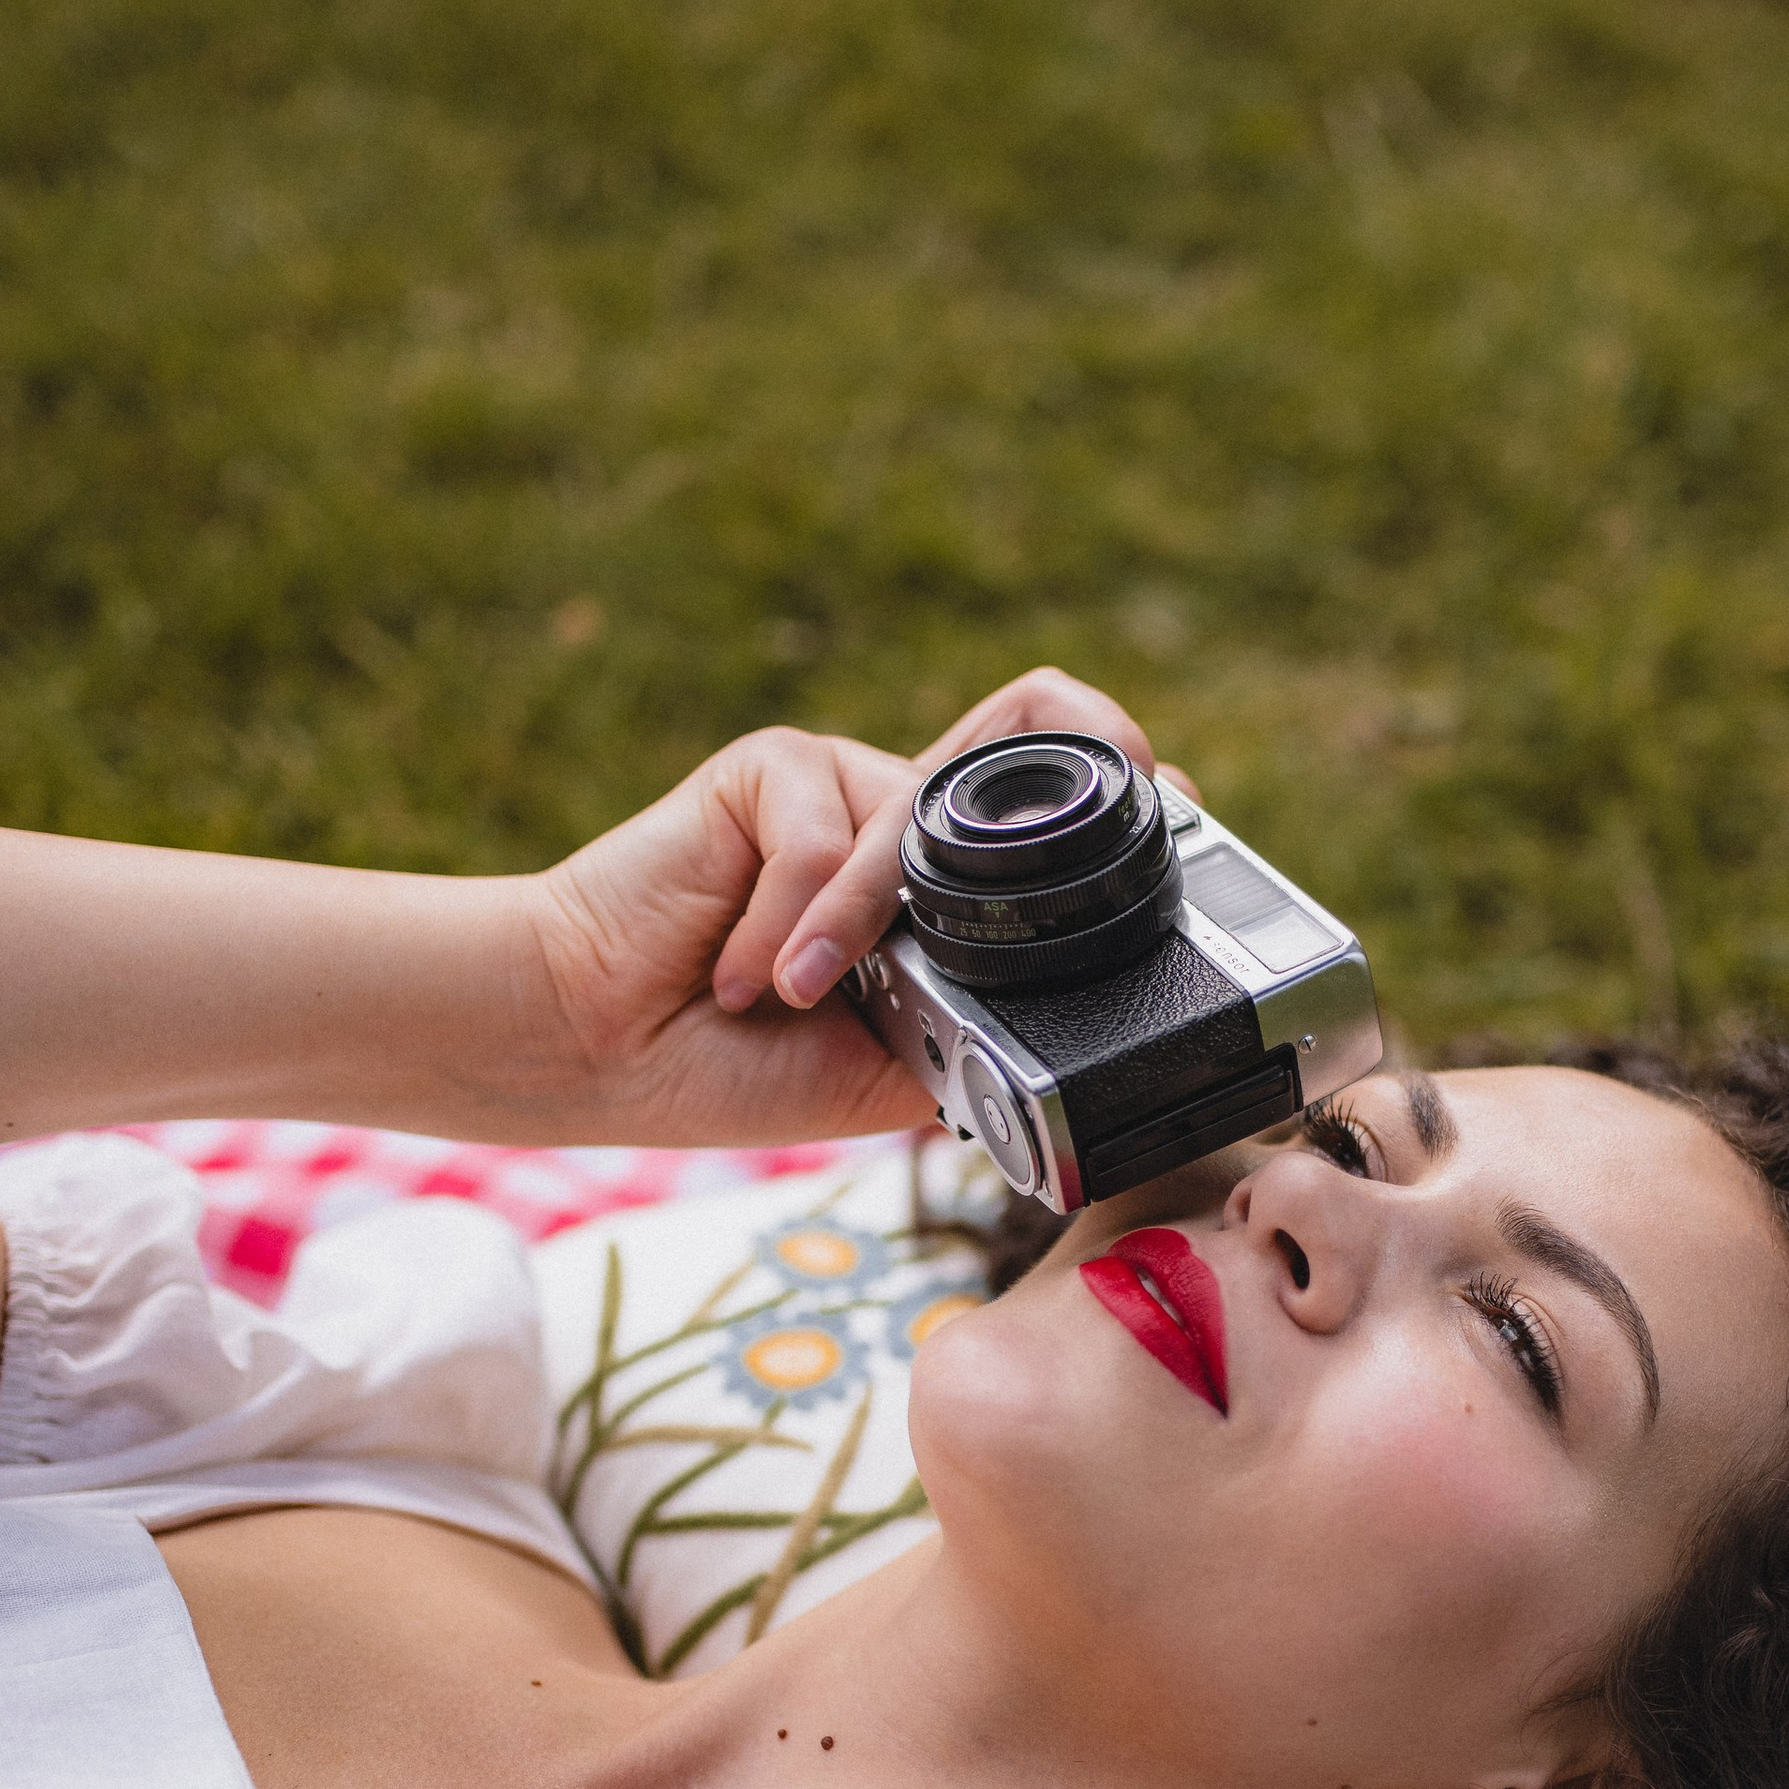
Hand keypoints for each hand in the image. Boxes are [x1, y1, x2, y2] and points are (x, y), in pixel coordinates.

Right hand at [521, 670, 1181, 1148]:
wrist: (602, 1049)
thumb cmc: (739, 1067)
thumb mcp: (900, 1066)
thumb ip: (985, 1028)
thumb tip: (1107, 1040)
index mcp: (946, 890)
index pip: (1057, 808)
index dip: (1128, 796)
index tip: (1185, 813)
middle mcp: (906, 819)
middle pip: (1035, 720)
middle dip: (1091, 745)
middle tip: (1141, 783)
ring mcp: (844, 785)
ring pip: (917, 823)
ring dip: (852, 935)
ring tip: (788, 1000)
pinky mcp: (774, 769)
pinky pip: (827, 832)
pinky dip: (785, 925)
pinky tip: (740, 974)